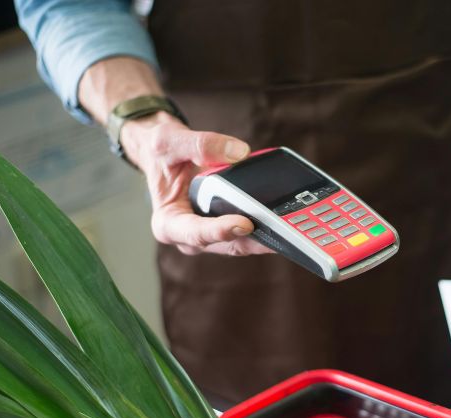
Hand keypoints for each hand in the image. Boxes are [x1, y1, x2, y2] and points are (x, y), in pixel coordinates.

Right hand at [120, 112, 272, 255]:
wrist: (165, 155)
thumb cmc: (161, 153)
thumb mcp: (170, 141)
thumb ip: (201, 144)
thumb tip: (239, 152)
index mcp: (168, 223)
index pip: (196, 233)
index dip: (220, 231)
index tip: (244, 224)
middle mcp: (189, 237)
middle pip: (226, 244)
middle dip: (253, 240)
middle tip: (280, 231)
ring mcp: (209, 236)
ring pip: (241, 243)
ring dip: (265, 237)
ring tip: (289, 229)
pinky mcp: (225, 229)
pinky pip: (248, 234)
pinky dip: (265, 227)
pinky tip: (284, 220)